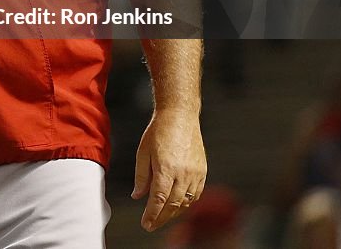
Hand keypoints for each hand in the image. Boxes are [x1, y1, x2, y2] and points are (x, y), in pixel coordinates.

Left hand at [132, 108, 206, 231]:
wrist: (180, 116)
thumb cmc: (159, 131)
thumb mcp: (143, 152)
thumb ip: (141, 176)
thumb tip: (138, 195)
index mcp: (166, 169)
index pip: (159, 200)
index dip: (152, 215)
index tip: (146, 224)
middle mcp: (183, 174)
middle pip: (173, 205)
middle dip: (161, 218)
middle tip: (151, 224)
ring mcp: (195, 173)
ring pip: (186, 202)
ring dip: (174, 213)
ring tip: (162, 216)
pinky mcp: (202, 171)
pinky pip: (196, 194)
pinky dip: (187, 203)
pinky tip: (178, 205)